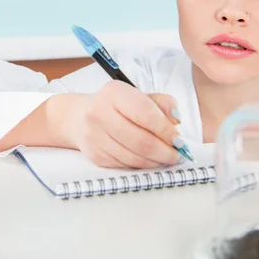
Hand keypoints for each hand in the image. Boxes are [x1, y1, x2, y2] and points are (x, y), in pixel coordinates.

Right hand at [66, 80, 181, 168]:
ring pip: (133, 157)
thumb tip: (176, 119)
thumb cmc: (115, 106)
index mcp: (113, 93)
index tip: (179, 140)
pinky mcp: (94, 154)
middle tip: (177, 155)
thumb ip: (162, 103)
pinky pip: (124, 165)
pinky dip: (141, 165)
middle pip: (140, 140)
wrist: (79, 117)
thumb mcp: (139, 96)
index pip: (145, 114)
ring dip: (155, 161)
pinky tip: (148, 160)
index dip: (166, 130)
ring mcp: (94, 135)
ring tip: (166, 158)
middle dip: (165, 151)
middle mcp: (99, 112)